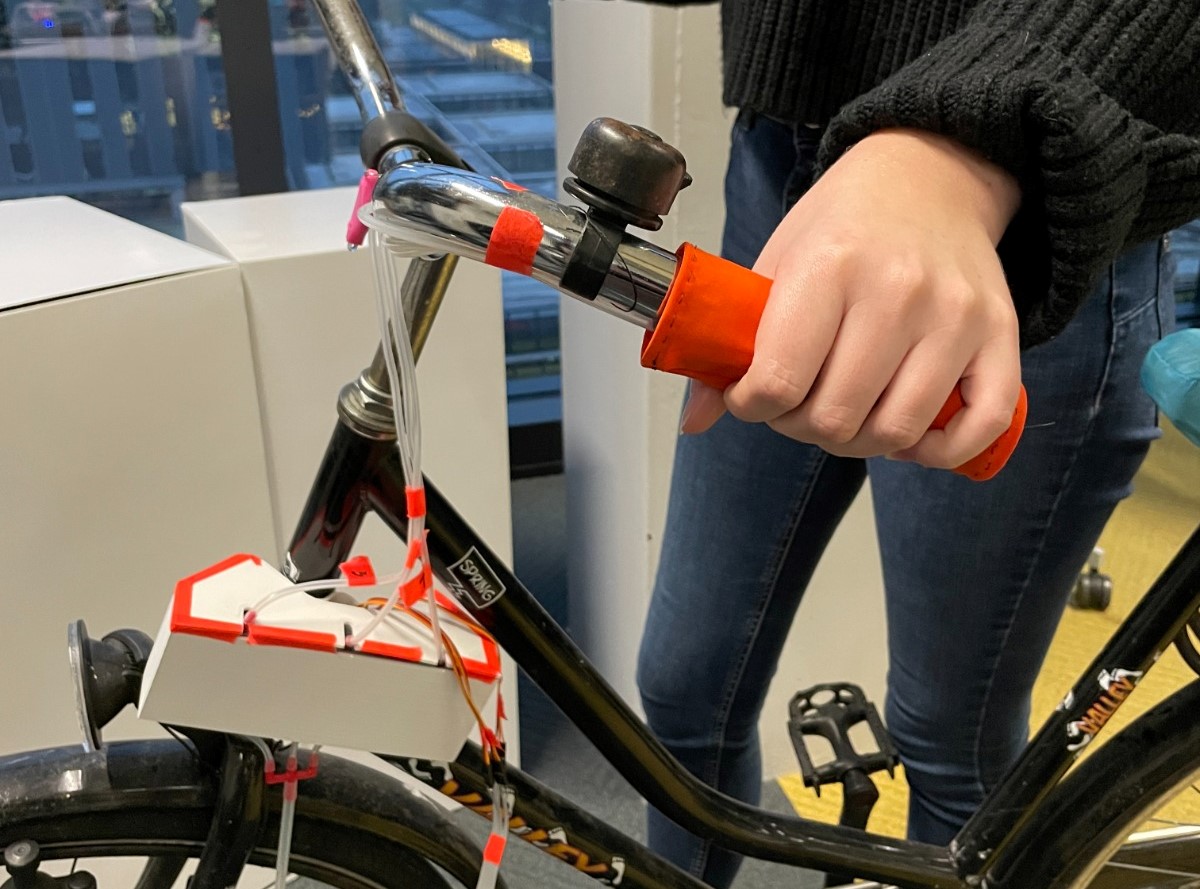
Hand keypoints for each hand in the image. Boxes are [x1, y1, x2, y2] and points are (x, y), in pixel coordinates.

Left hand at [680, 128, 1022, 468]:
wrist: (929, 176)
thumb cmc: (844, 224)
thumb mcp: (775, 263)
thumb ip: (733, 344)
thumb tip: (694, 420)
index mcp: (829, 266)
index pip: (778, 381)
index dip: (753, 406)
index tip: (753, 395)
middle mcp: (898, 290)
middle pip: (834, 417)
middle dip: (800, 426)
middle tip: (798, 404)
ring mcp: (956, 314)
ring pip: (897, 431)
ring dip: (859, 442)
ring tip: (844, 414)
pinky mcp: (1000, 333)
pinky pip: (981, 424)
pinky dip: (939, 450)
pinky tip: (908, 435)